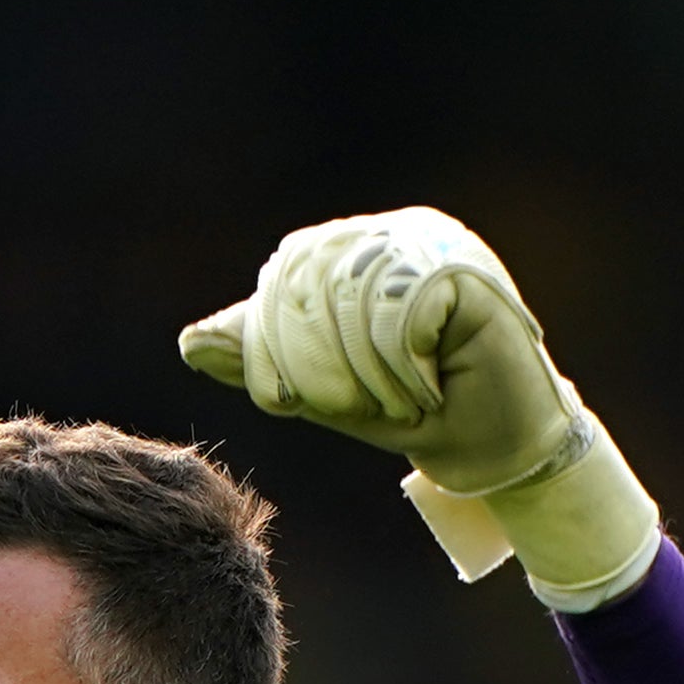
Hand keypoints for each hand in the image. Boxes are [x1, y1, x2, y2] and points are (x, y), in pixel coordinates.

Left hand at [180, 208, 660, 606]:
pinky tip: (429, 388)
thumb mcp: (324, 391)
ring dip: (363, 372)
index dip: (268, 341)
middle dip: (316, 363)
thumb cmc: (417, 415)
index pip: (286, 272)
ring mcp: (436, 245)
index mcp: (361, 248)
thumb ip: (263, 360)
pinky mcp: (464, 271)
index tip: (282, 399)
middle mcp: (398, 233)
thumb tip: (190, 342)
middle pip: (311, 280)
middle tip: (353, 407)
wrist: (493, 451)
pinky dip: (399, 368)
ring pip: (351, 298)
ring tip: (399, 402)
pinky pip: (395, 313)